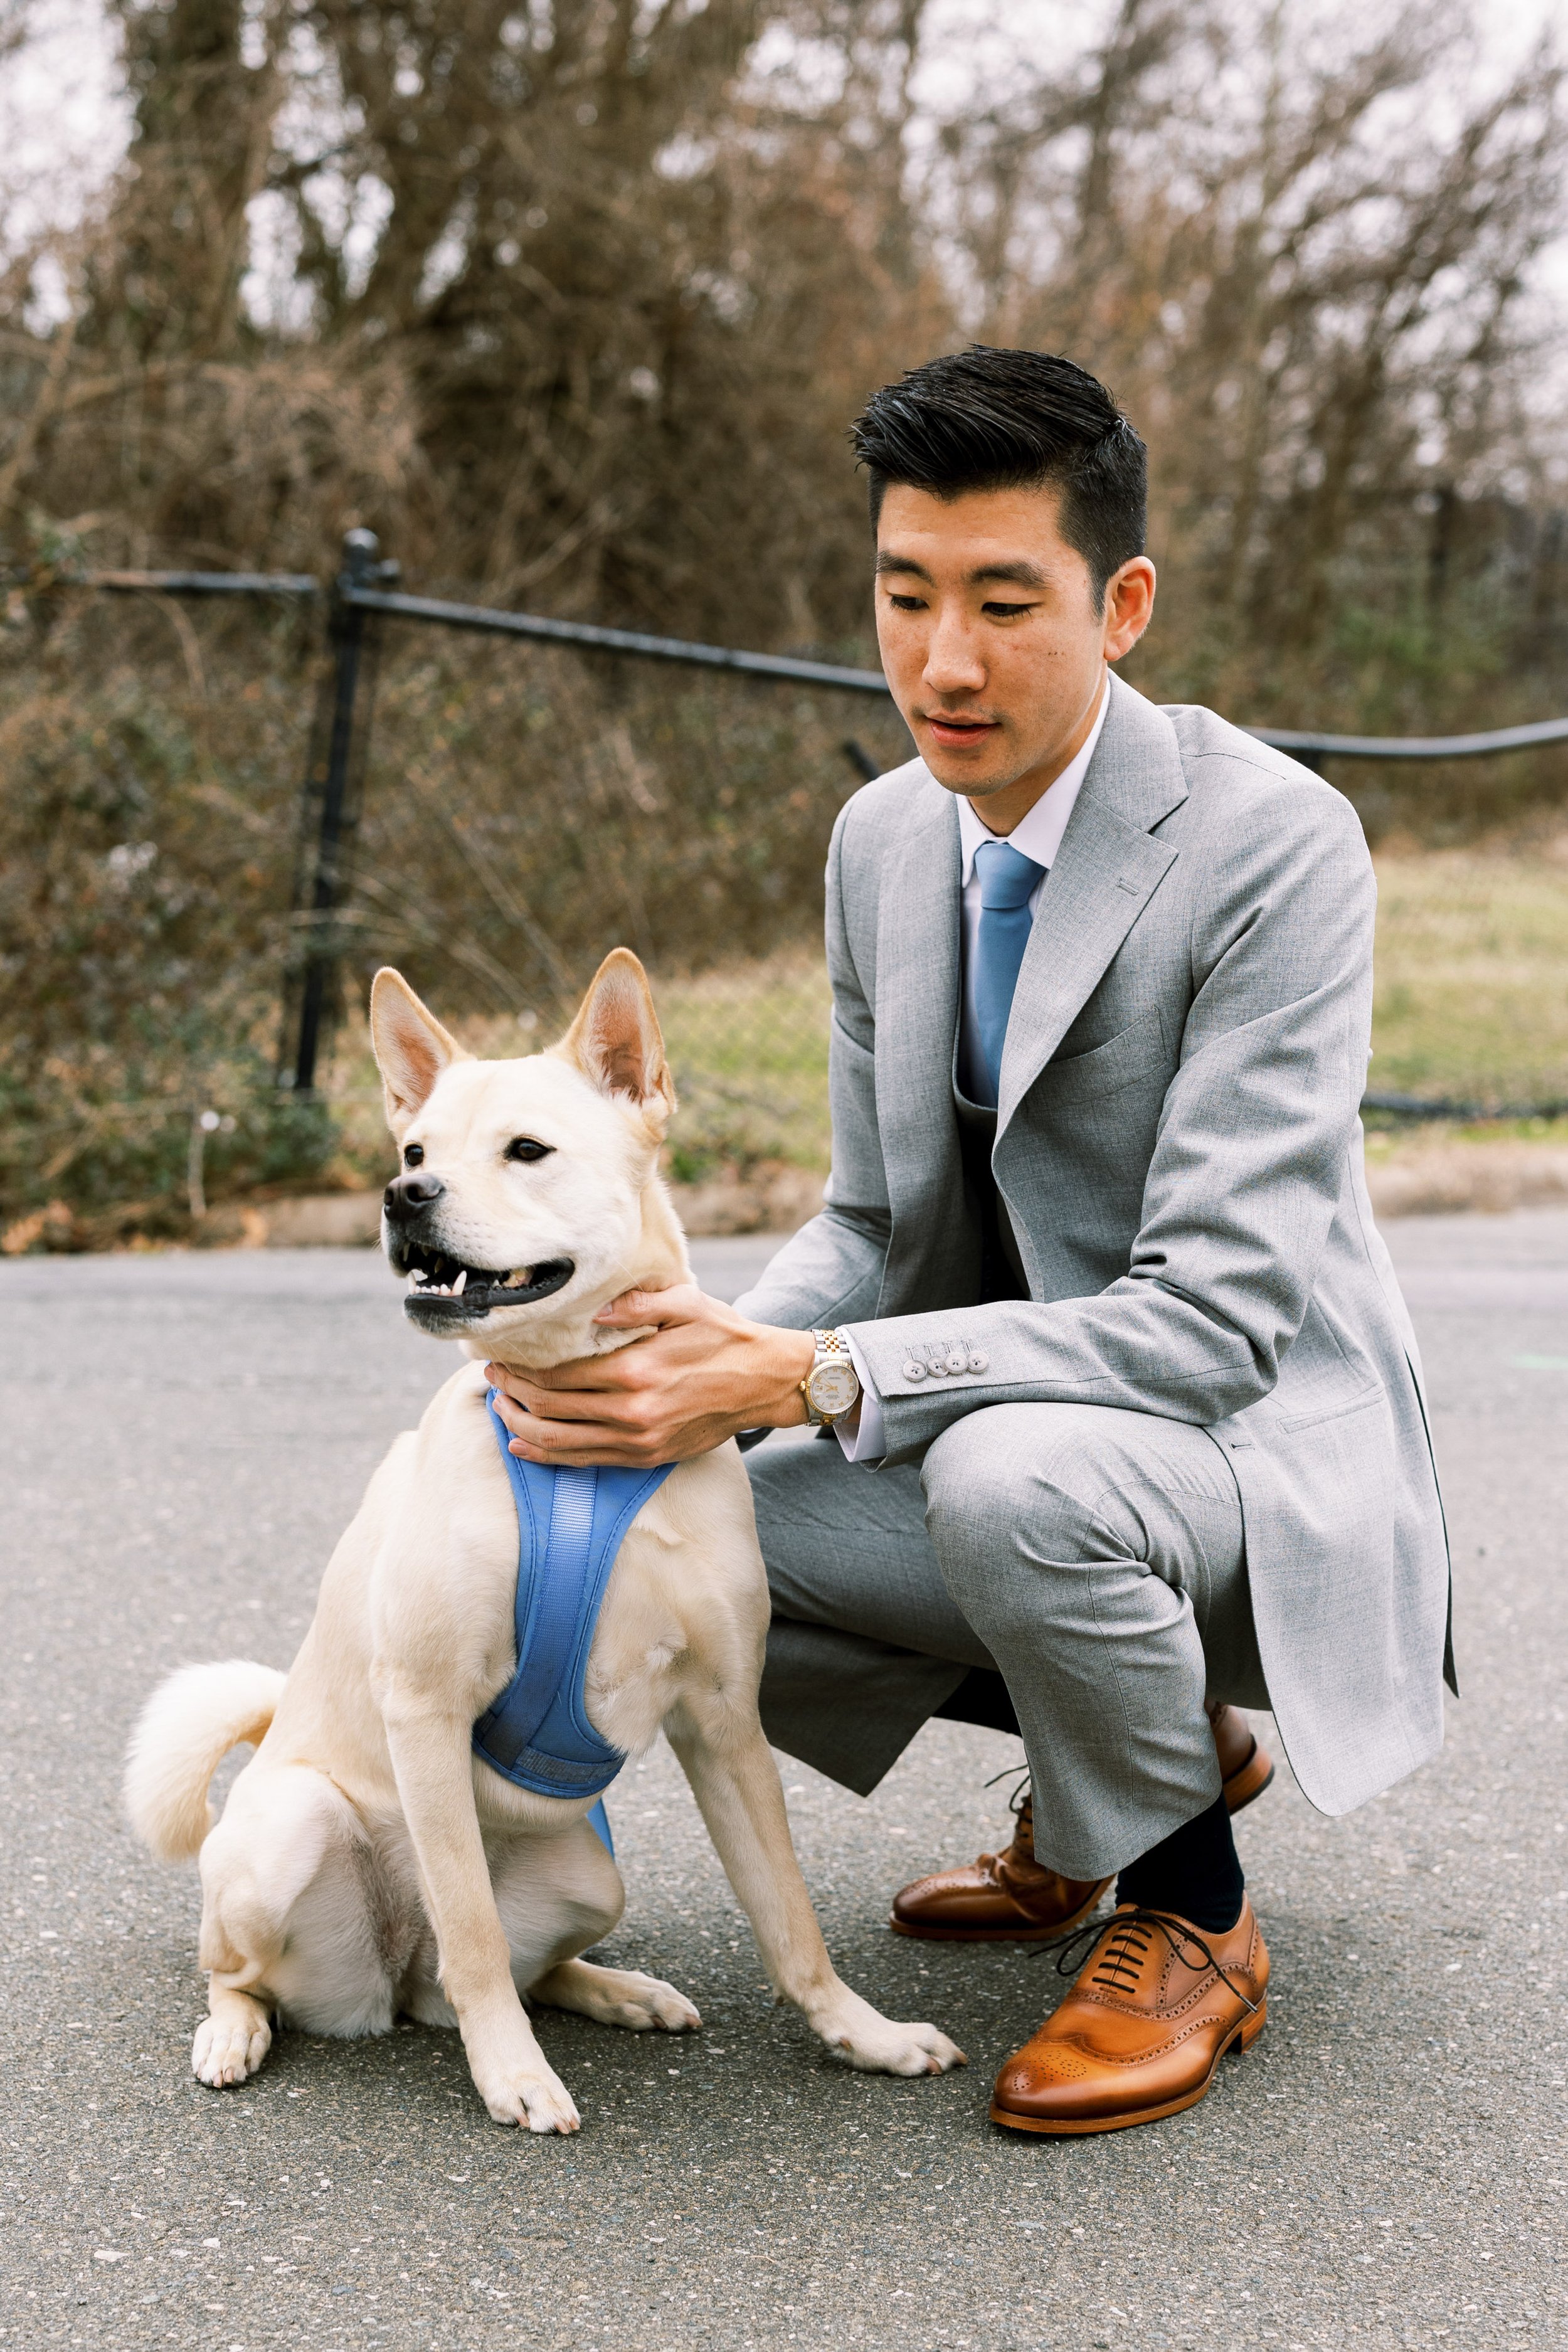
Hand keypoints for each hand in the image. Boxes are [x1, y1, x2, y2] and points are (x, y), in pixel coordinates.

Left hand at [485, 1285, 816, 1466]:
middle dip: (510, 1393)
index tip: (500, 1356)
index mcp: (637, 1369)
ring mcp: (638, 1439)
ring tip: (499, 1408)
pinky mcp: (646, 1457)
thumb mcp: (687, 1304)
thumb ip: (638, 1304)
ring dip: (519, 1426)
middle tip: (490, 1378)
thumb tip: (594, 1311)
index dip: (521, 1368)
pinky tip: (523, 1445)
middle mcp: (632, 1410)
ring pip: (559, 1441)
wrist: (768, 1383)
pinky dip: (547, 1454)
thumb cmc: (726, 1337)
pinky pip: (585, 1461)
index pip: (559, 1373)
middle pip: (550, 1407)